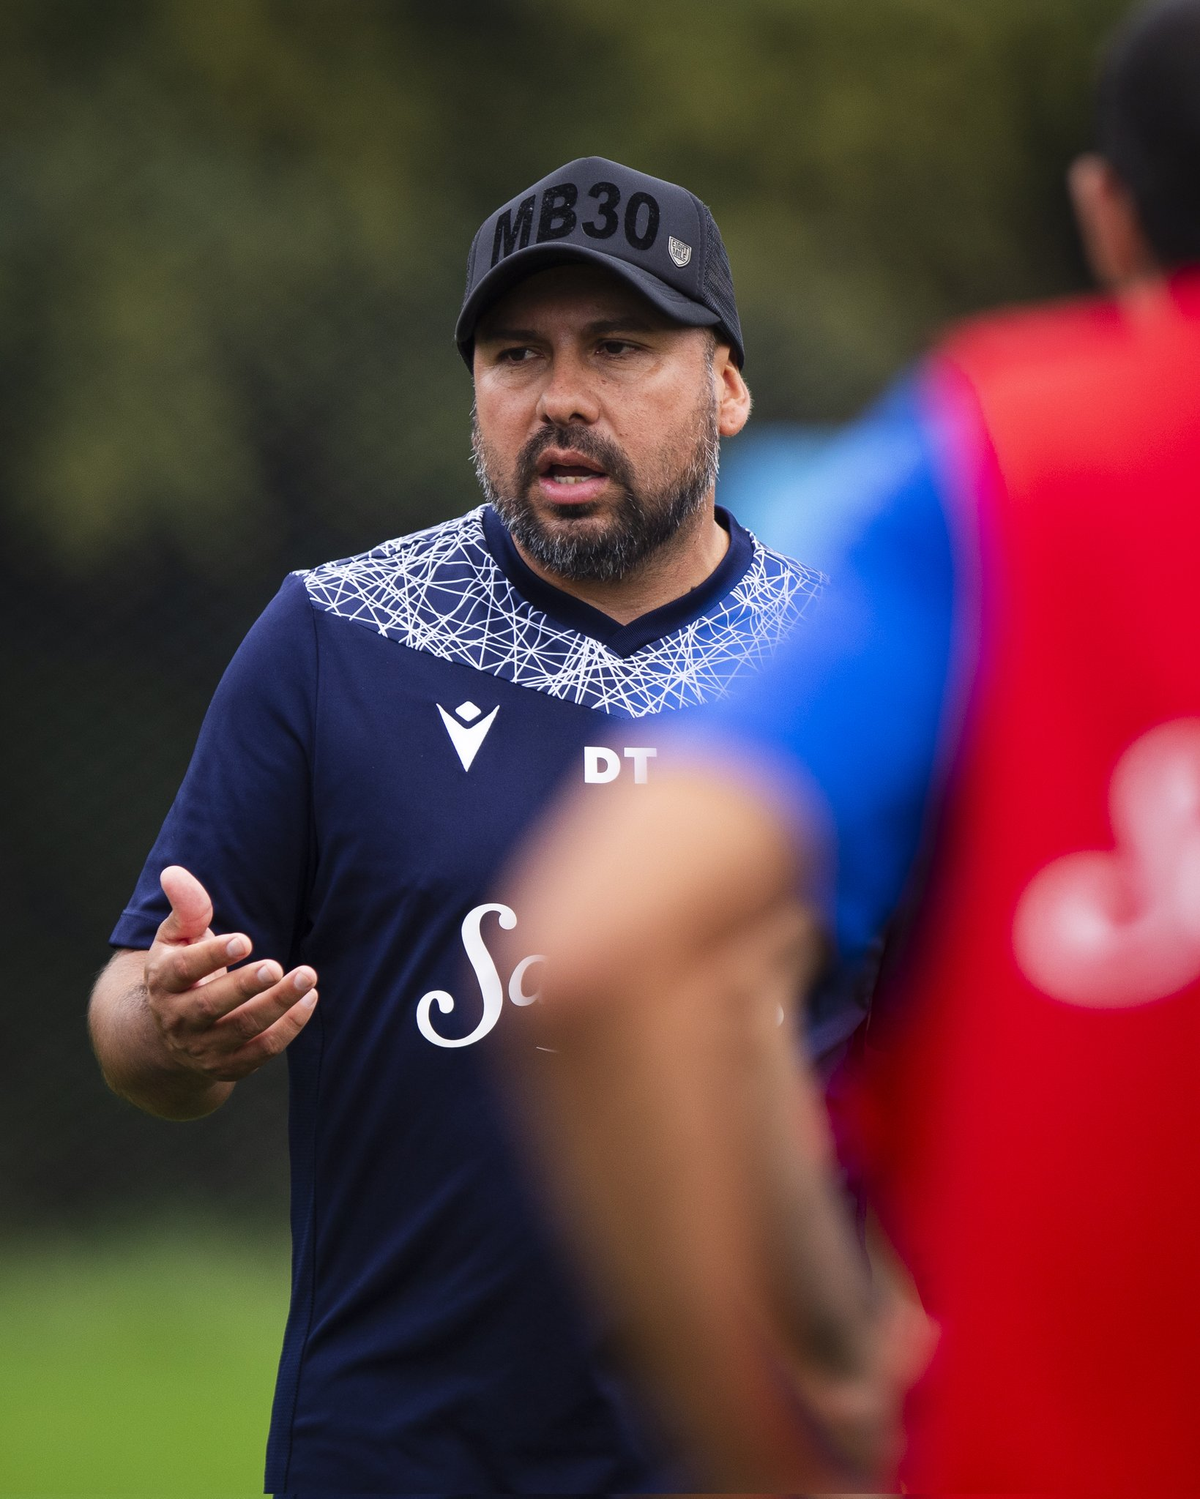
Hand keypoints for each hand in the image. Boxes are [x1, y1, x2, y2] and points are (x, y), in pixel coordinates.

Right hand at [143, 865, 318, 1083]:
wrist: (172, 1036)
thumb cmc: (184, 970)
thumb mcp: (178, 938)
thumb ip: (185, 908)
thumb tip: (174, 872)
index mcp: (163, 982)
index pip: (182, 971)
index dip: (212, 956)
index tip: (244, 941)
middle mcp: (178, 1019)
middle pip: (212, 1005)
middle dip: (246, 987)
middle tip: (277, 966)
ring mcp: (203, 1047)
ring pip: (243, 1030)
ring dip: (278, 1005)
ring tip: (308, 976)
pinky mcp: (228, 1066)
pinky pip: (261, 1051)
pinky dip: (289, 1028)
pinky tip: (309, 999)